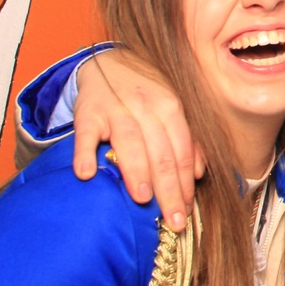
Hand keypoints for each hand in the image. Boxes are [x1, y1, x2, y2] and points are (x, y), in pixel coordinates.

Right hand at [72, 49, 198, 229]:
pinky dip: (84, 153)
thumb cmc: (146, 94)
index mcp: (171, 108)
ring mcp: (116, 109)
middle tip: (173, 223)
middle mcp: (146, 108)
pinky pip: (85, 134)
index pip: (181, 153)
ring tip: (142, 199)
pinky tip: (87, 174)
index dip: (185, 185)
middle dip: (168, 191)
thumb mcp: (172, 108)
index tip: (186, 214)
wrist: (110, 62)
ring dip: (136, 171)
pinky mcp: (87, 113)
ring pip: (130, 143)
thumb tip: (199, 173)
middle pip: (161, 154)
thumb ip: (187, 139)